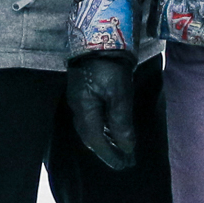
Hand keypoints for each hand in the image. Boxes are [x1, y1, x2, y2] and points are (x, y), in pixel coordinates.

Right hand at [67, 52, 139, 171]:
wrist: (100, 36)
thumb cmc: (111, 66)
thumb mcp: (120, 95)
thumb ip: (122, 123)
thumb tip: (126, 148)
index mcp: (84, 109)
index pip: (96, 141)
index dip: (110, 155)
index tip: (125, 165)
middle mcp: (77, 107)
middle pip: (90, 137)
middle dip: (107, 151)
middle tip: (124, 161)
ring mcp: (79, 99)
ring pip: (90, 128)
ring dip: (105, 140)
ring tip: (120, 149)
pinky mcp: (84, 91)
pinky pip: (92, 118)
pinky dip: (103, 128)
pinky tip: (113, 129)